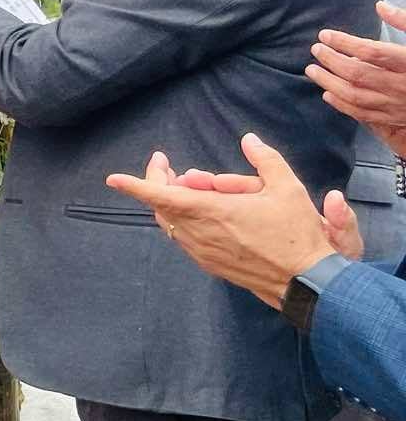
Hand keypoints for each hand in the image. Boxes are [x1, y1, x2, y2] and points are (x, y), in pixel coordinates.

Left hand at [106, 134, 346, 308]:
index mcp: (212, 212)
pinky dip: (182, 221)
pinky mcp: (209, 264)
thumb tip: (249, 139)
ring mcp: (202, 251)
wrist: (306, 281)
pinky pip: (183, 238)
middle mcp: (200, 233)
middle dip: (159, 183)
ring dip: (172, 203)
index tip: (114, 179)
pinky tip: (196, 211)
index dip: (136, 186)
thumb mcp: (288, 189)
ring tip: (184, 185)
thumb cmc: (297, 234)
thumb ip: (265, 159)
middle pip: (162, 206)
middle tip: (166, 167)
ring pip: (170, 223)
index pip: (162, 197)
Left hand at [308, 2, 405, 154]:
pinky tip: (328, 94)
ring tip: (311, 70)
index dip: (345, 42)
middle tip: (315, 50)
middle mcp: (403, 86)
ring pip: (356, 96)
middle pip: (358, 74)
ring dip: (329, 83)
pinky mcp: (396, 119)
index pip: (371, 52)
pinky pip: (364, 115)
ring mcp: (398, 105)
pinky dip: (342, 105)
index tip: (325, 34)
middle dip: (331, 61)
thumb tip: (380, 5)